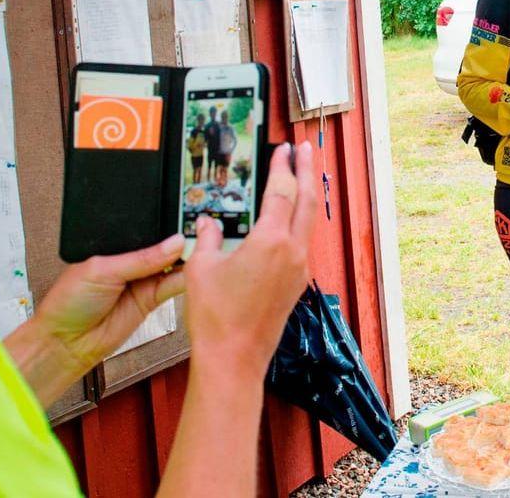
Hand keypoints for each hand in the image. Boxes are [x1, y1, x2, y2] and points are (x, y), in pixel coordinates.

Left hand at [4, 233, 186, 404]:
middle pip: (165, 246)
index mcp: (117, 246)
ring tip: (196, 250)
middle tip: (195, 233)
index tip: (184, 219)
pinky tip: (191, 271)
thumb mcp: (101, 271)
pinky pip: (173, 287)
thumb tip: (173, 244)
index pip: (148, 231)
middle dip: (180, 240)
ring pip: (174, 265)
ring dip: (186, 258)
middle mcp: (132, 262)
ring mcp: (143, 281)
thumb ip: (140, 259)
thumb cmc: (68, 303)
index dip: (165, 225)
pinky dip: (185, 280)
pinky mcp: (152, 300)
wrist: (65, 343)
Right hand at [184, 141, 317, 372]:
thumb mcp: (200, 270)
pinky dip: (299, 222)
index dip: (281, 167)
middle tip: (305, 150)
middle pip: (306, 201)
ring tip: (301, 177)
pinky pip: (302, 243)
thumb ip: (207, 239)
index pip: (281, 192)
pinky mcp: (296, 285)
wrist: (234, 360)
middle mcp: (292, 252)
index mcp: (270, 242)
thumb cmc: (216, 318)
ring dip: (306, 196)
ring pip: (308, 223)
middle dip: (307, 171)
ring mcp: (298, 270)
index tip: (282, 148)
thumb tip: (209, 223)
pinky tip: (288, 221)